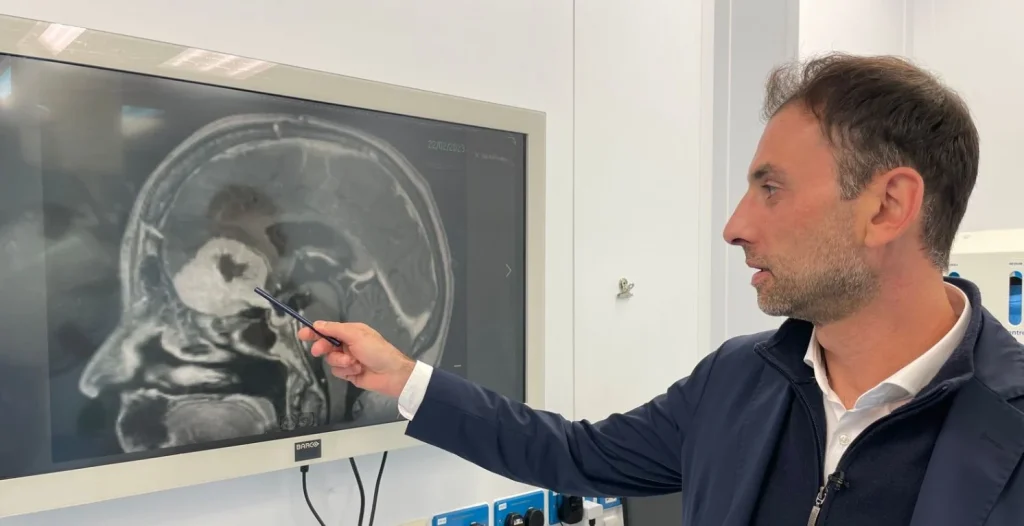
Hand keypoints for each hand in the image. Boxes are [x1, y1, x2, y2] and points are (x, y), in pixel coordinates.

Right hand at [297, 321, 414, 398]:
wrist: (392, 374)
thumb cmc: (376, 350)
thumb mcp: (356, 335)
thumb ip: (335, 329)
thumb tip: (317, 324)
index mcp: (351, 332)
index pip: (328, 330)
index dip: (314, 332)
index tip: (302, 334)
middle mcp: (348, 345)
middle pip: (326, 345)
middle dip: (324, 348)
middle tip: (320, 351)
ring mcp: (348, 359)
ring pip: (331, 360)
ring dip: (341, 362)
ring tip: (355, 363)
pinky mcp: (349, 373)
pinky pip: (338, 371)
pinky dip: (346, 371)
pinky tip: (358, 371)